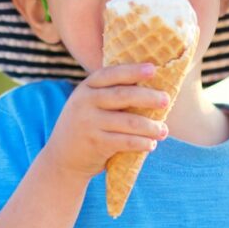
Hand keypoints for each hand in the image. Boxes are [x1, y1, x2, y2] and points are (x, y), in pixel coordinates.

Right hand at [43, 62, 170, 181]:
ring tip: (164, 130)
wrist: (61, 158)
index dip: (132, 71)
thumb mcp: (88, 105)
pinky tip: (151, 144)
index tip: (153, 69)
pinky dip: (142, 143)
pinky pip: (125, 141)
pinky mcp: (96, 143)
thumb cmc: (85, 126)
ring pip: (128, 121)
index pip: (111, 74)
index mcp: (86, 88)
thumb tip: (149, 86)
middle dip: (148, 97)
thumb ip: (108, 94)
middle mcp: (85, 102)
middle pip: (122, 95)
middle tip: (166, 100)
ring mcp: (89, 123)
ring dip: (150, 126)